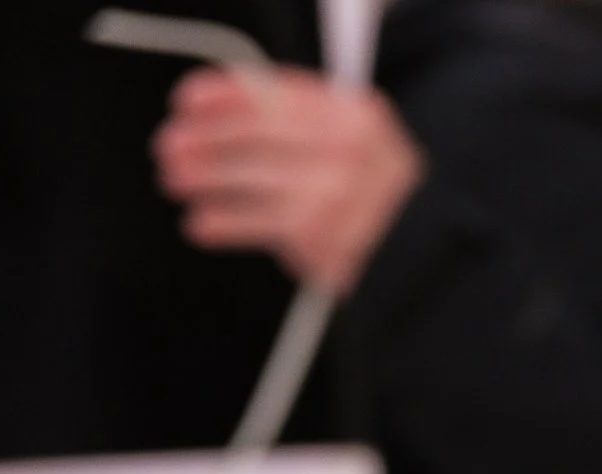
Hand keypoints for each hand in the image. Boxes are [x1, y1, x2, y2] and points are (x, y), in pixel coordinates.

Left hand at [155, 66, 422, 295]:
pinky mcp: (320, 238)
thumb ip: (305, 119)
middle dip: (202, 139)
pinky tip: (202, 224)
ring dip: (203, 179)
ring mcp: (332, 194)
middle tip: (172, 148)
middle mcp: (344, 149)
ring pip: (245, 177)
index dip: (220, 94)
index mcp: (353, 115)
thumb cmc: (387, 197)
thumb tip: (227, 109)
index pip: (272, 92)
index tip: (188, 102)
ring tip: (179, 182)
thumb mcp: (359, 139)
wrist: (429, 251)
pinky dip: (221, 223)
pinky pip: (253, 225)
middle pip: (251, 133)